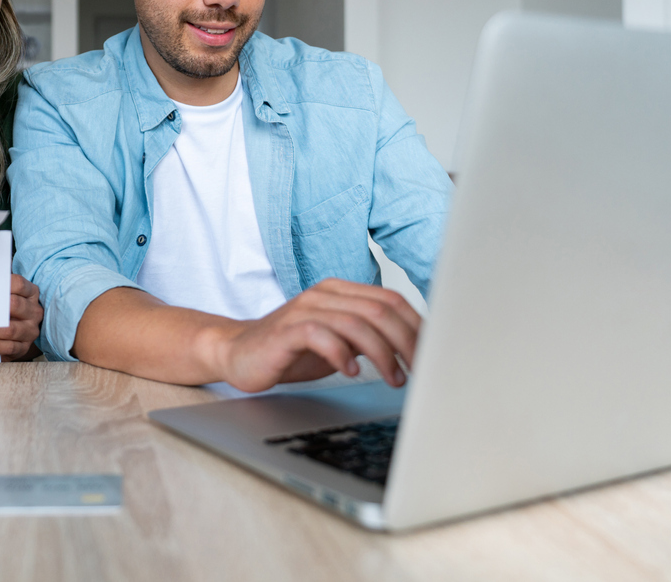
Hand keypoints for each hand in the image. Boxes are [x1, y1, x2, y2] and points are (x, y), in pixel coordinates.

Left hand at [0, 274, 42, 360]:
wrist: (18, 334)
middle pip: (15, 305)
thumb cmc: (8, 310)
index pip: (19, 284)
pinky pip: (8, 347)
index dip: (3, 283)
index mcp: (31, 294)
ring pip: (10, 330)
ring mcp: (30, 331)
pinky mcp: (24, 347)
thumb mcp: (8, 297)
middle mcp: (34, 312)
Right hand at [210, 278, 420, 392]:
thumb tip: (413, 351)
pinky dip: (342, 354)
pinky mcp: (287, 330)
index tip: (432, 353)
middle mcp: (324, 294)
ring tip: (393, 378)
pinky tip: (351, 372)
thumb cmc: (291, 350)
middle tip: (419, 370)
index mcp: (340, 291)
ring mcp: (305, 309)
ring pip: (357, 323)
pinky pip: (322, 335)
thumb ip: (369, 338)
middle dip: (407, 342)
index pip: (391, 299)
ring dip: (382, 354)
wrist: (238, 352)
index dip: (416, 326)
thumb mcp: (339, 342)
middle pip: (380, 310)